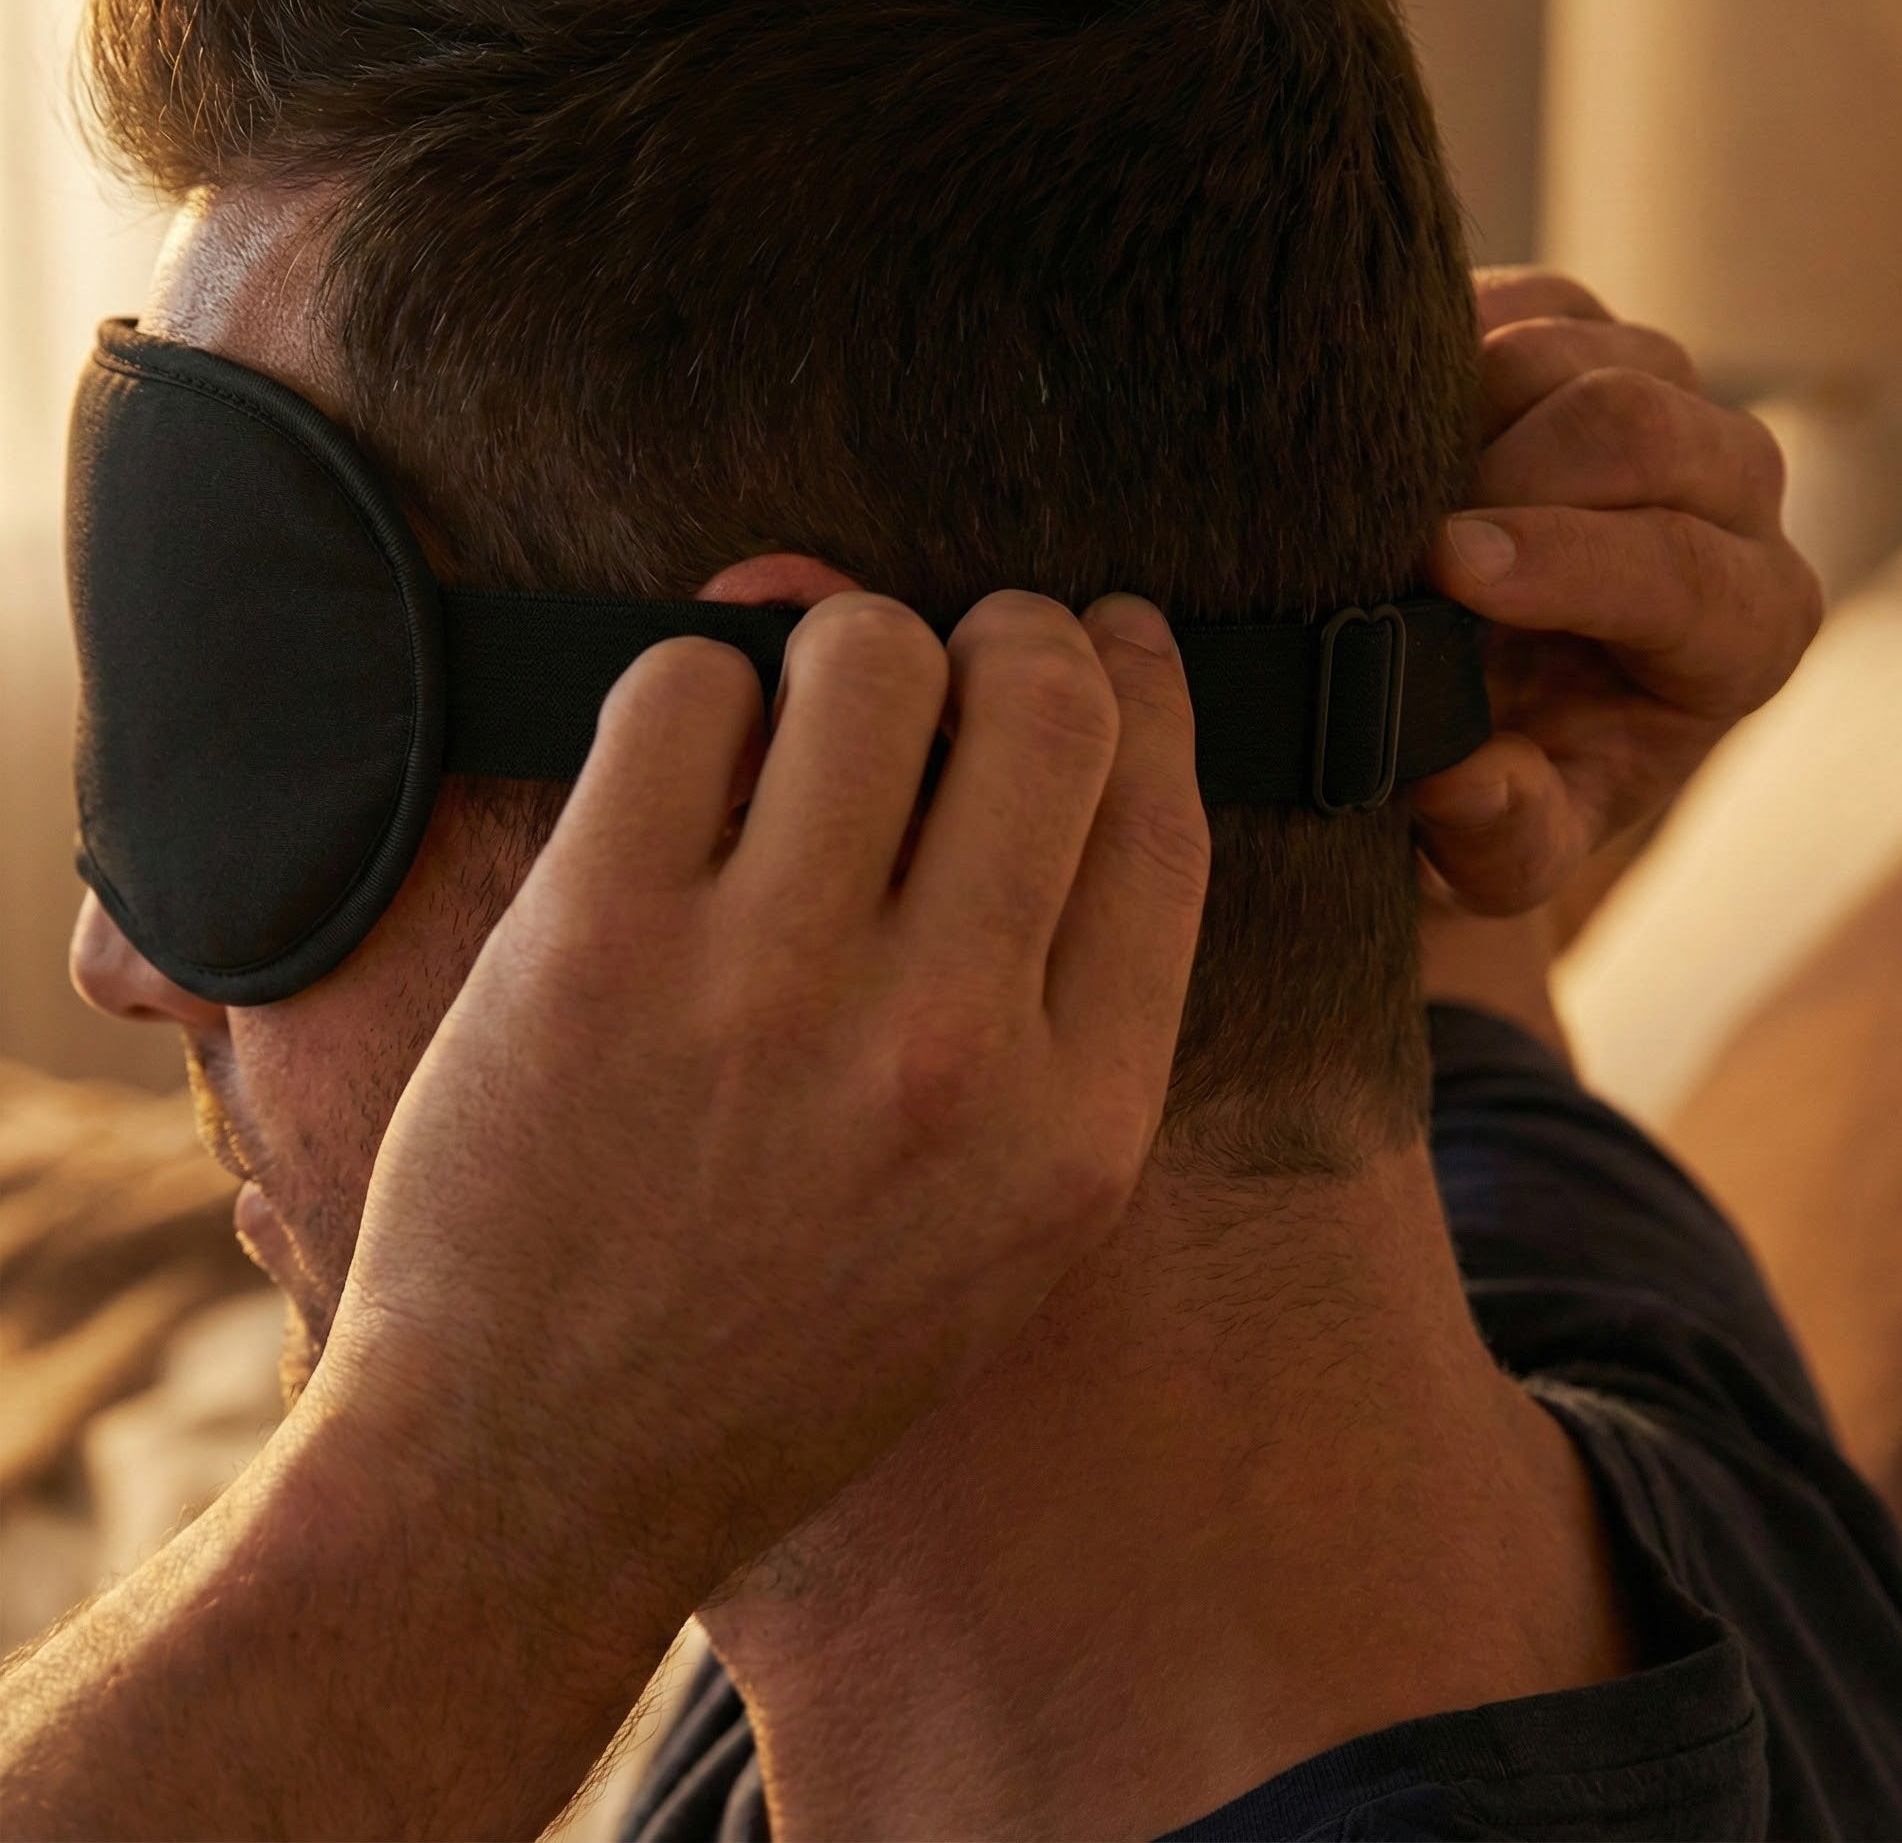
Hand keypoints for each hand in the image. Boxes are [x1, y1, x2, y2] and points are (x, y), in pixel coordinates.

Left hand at [301, 587, 1208, 1617]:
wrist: (539, 1473)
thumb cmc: (783, 1347)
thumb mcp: (999, 1232)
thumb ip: (1052, 998)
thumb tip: (1015, 712)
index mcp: (1073, 1127)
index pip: (1161, 821)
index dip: (1148, 690)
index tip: (1114, 633)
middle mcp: (948, 1048)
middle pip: (1040, 704)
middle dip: (1012, 630)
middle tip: (960, 643)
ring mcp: (770, 989)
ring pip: (864, 658)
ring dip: (842, 643)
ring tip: (805, 706)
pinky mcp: (598, 944)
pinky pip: (684, 688)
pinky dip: (693, 682)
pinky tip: (685, 758)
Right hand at [1414, 266, 1823, 915]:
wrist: (1479, 705)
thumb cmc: (1506, 780)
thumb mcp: (1503, 853)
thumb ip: (1501, 839)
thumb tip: (1455, 780)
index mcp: (1746, 629)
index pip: (1685, 571)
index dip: (1565, 563)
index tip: (1443, 569)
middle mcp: (1735, 495)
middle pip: (1643, 426)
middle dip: (1508, 469)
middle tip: (1393, 530)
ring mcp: (1668, 395)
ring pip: (1575, 346)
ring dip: (1462, 407)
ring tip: (1376, 491)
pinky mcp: (1588, 332)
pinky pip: (1521, 300)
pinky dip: (1442, 350)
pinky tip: (1378, 429)